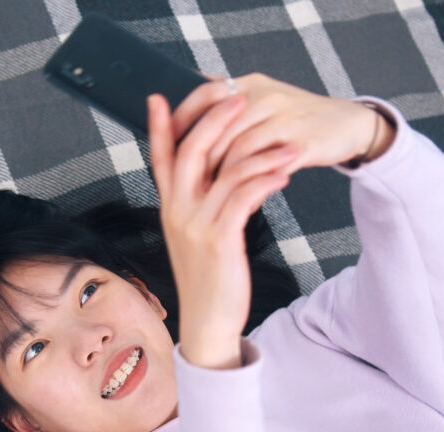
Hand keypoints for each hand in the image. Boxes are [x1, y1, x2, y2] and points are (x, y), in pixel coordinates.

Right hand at [147, 91, 296, 368]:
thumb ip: (198, 205)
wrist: (207, 323)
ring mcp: (196, 225)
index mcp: (169, 208)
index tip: (158, 97)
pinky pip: (244, 198)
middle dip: (214, 120)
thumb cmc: (208, 278)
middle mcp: (177, 212)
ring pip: (225, 172)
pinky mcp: (220, 240)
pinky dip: (266, 181)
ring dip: (259, 152)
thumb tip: (213, 177)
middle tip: (237, 97)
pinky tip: (285, 174)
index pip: (160, 158)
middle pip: (191, 151)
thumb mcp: (195, 237)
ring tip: (285, 143)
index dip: (159, 126)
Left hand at [169, 74, 395, 177]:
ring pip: (239, 150)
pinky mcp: (302, 144)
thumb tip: (187, 112)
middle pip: (217, 127)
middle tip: (186, 183)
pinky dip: (252, 186)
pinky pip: (267, 167)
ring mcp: (284, 119)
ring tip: (214, 198)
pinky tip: (245, 200)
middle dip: (197, 159)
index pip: (204, 94)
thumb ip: (228, 105)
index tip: (166, 142)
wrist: (347, 125)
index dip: (181, 118)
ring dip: (223, 177)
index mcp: (249, 84)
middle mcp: (264, 96)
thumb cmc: (298, 121)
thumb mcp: (262, 102)